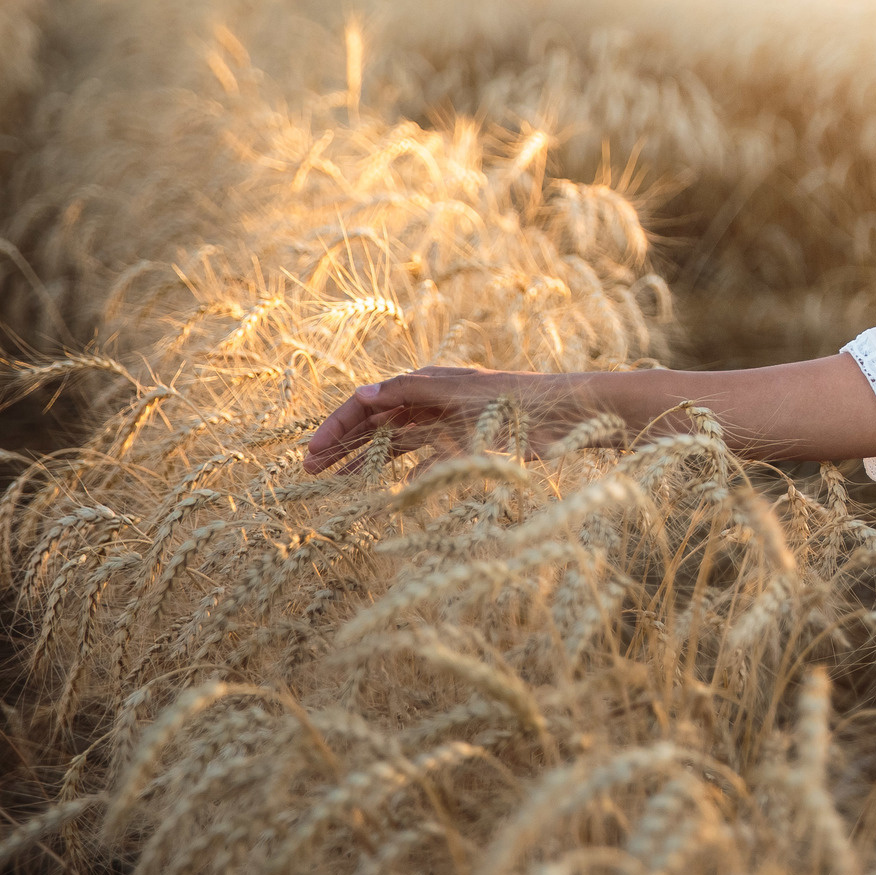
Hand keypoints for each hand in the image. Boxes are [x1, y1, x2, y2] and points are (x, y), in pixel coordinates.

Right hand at [301, 365, 601, 473]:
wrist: (565, 415)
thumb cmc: (514, 398)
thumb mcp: (459, 394)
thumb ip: (412, 394)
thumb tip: (363, 394)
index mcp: (427, 383)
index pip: (369, 401)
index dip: (339, 424)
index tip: (312, 452)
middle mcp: (432, 402)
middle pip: (376, 422)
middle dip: (342, 443)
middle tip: (309, 471)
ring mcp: (448, 424)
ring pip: (395, 442)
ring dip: (365, 459)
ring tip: (334, 482)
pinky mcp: (467, 444)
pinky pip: (426, 459)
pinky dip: (406, 473)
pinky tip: (389, 491)